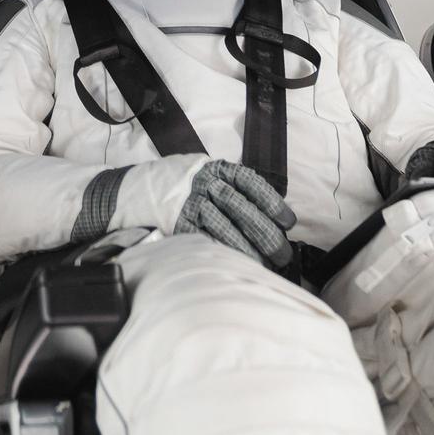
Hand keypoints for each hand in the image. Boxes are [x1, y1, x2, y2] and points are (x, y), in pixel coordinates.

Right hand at [172, 160, 296, 271]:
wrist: (145, 188)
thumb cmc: (192, 187)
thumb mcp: (214, 177)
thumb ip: (239, 193)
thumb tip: (276, 223)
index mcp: (219, 170)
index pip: (250, 183)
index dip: (272, 203)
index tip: (288, 223)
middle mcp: (205, 184)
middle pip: (240, 207)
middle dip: (265, 232)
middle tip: (282, 254)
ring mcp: (190, 203)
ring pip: (223, 226)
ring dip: (246, 248)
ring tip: (263, 264)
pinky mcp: (178, 223)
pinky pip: (203, 239)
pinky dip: (221, 252)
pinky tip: (235, 264)